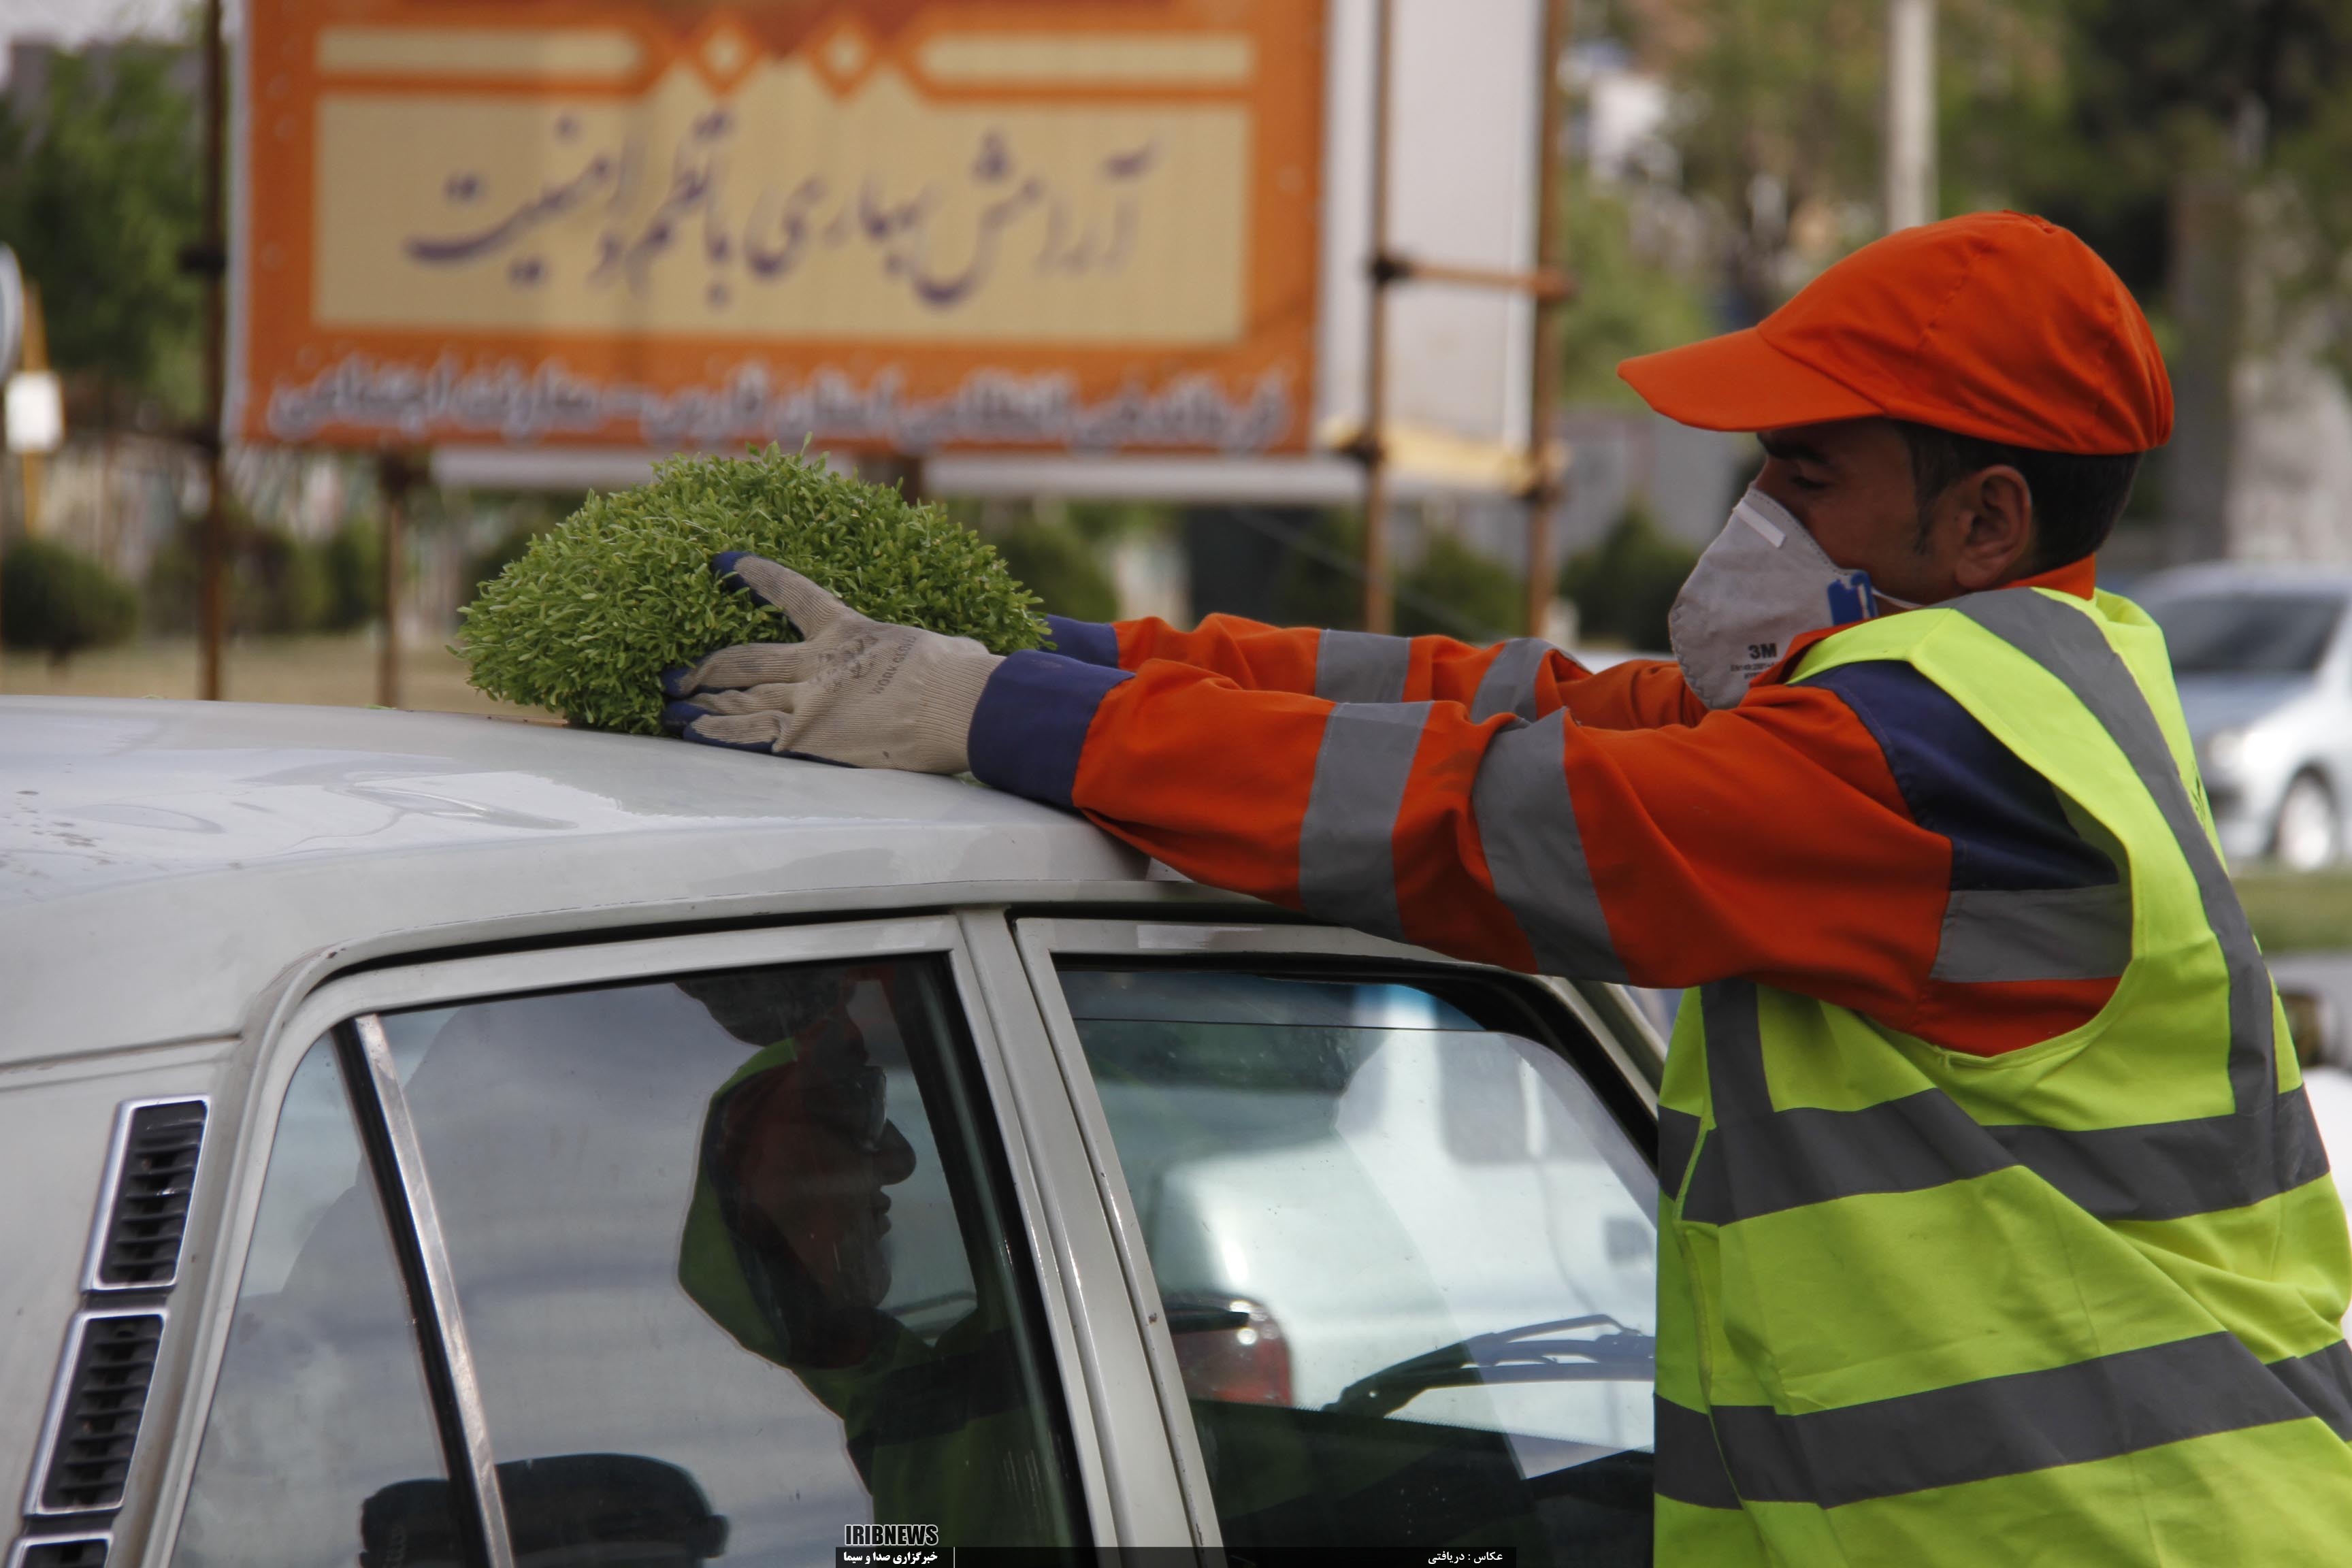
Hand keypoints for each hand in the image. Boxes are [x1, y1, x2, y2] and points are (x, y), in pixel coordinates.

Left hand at [661, 554, 999, 772]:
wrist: (959, 705)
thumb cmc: (961, 676)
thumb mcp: (939, 646)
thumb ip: (919, 652)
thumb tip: (957, 654)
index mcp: (849, 631)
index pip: (793, 593)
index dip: (757, 576)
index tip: (725, 563)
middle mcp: (819, 663)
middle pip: (748, 657)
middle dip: (709, 663)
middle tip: (679, 671)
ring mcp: (810, 699)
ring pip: (741, 694)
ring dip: (702, 699)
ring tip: (672, 704)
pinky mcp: (809, 736)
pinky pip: (749, 731)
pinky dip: (717, 730)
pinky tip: (692, 731)